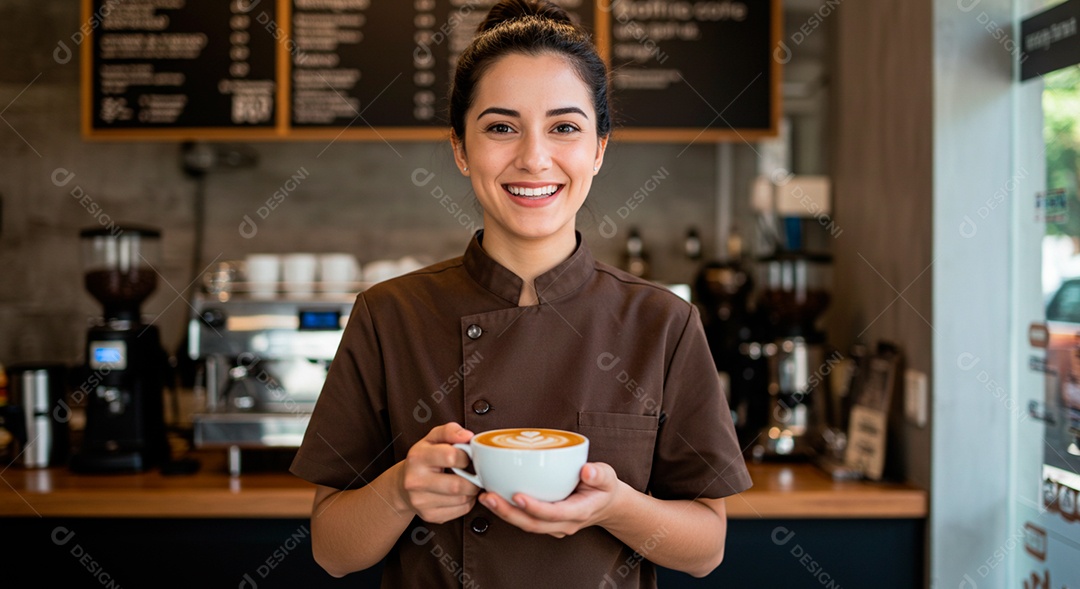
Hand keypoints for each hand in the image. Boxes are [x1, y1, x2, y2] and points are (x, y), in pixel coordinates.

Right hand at [397, 422, 480, 523]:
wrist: (402, 486)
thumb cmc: (422, 459)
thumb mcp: (432, 438)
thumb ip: (450, 431)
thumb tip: (467, 436)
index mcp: (417, 458)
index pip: (451, 456)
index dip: (466, 456)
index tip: (468, 457)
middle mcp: (415, 481)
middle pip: (457, 485)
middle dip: (473, 480)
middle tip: (475, 474)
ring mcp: (421, 501)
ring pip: (461, 499)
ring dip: (471, 491)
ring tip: (467, 482)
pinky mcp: (430, 515)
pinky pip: (460, 511)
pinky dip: (468, 502)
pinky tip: (461, 494)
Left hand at [478, 462, 624, 537]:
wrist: (605, 504)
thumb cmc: (603, 488)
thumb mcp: (607, 476)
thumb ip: (599, 474)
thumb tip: (587, 470)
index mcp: (579, 512)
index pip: (554, 514)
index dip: (535, 507)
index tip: (517, 496)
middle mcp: (564, 523)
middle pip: (533, 524)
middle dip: (508, 512)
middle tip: (489, 496)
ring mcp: (553, 525)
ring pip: (525, 524)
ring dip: (503, 513)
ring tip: (485, 496)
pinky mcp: (544, 521)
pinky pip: (524, 519)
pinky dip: (507, 510)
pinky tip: (493, 496)